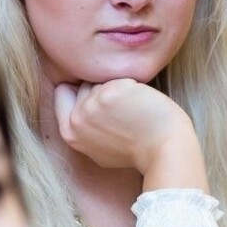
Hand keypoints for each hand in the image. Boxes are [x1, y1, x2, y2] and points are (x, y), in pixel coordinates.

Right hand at [54, 79, 208, 191]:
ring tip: (132, 109)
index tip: (100, 102)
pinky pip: (120, 76)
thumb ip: (83, 128)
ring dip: (118, 87)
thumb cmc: (136, 150)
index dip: (81, 92)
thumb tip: (76, 104)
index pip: (63, 92)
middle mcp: (77, 118)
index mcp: (69, 132)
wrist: (164, 150)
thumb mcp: (96, 148)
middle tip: (121, 111)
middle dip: (101, 91)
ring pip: (102, 78)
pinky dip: (133, 86)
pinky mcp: (112, 91)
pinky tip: (141, 103)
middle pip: (84, 84)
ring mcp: (93, 103)